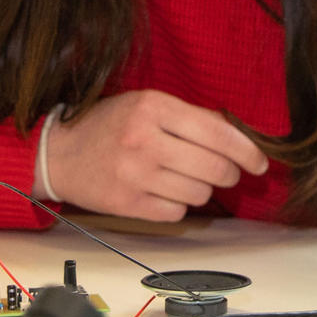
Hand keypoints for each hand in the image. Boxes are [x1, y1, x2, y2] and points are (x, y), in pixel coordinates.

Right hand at [48, 89, 268, 221]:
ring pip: (199, 193)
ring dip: (202, 189)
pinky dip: (179, 205)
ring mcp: (134, 175)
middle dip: (229, 173)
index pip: (218, 133)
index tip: (260, 162)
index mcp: (154, 108)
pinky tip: (164, 191)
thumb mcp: (147, 105)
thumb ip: (191, 117)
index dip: (247, 151)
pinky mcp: (126, 204)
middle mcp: (144, 140)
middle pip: (215, 167)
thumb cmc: (110, 125)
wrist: (57, 154)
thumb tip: (238, 138)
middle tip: (226, 173)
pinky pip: (177, 212)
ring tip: (184, 177)